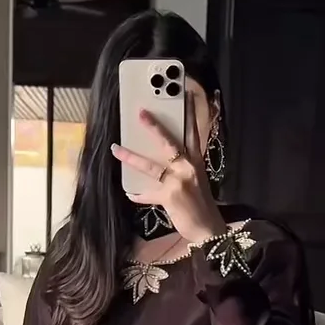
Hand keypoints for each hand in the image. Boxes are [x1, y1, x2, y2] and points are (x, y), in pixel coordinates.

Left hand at [111, 93, 226, 244]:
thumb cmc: (202, 204)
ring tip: (115, 148)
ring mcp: (177, 181)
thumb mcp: (197, 181)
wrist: (209, 228)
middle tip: (140, 113)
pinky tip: (129, 193)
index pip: (193, 133)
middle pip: (169, 142)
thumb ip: (182, 168)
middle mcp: (187, 167)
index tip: (187, 95)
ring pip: (150, 165)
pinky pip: (147, 194)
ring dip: (130, 156)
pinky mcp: (168, 196)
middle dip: (153, 127)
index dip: (190, 114)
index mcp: (196, 162)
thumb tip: (163, 161)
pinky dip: (138, 195)